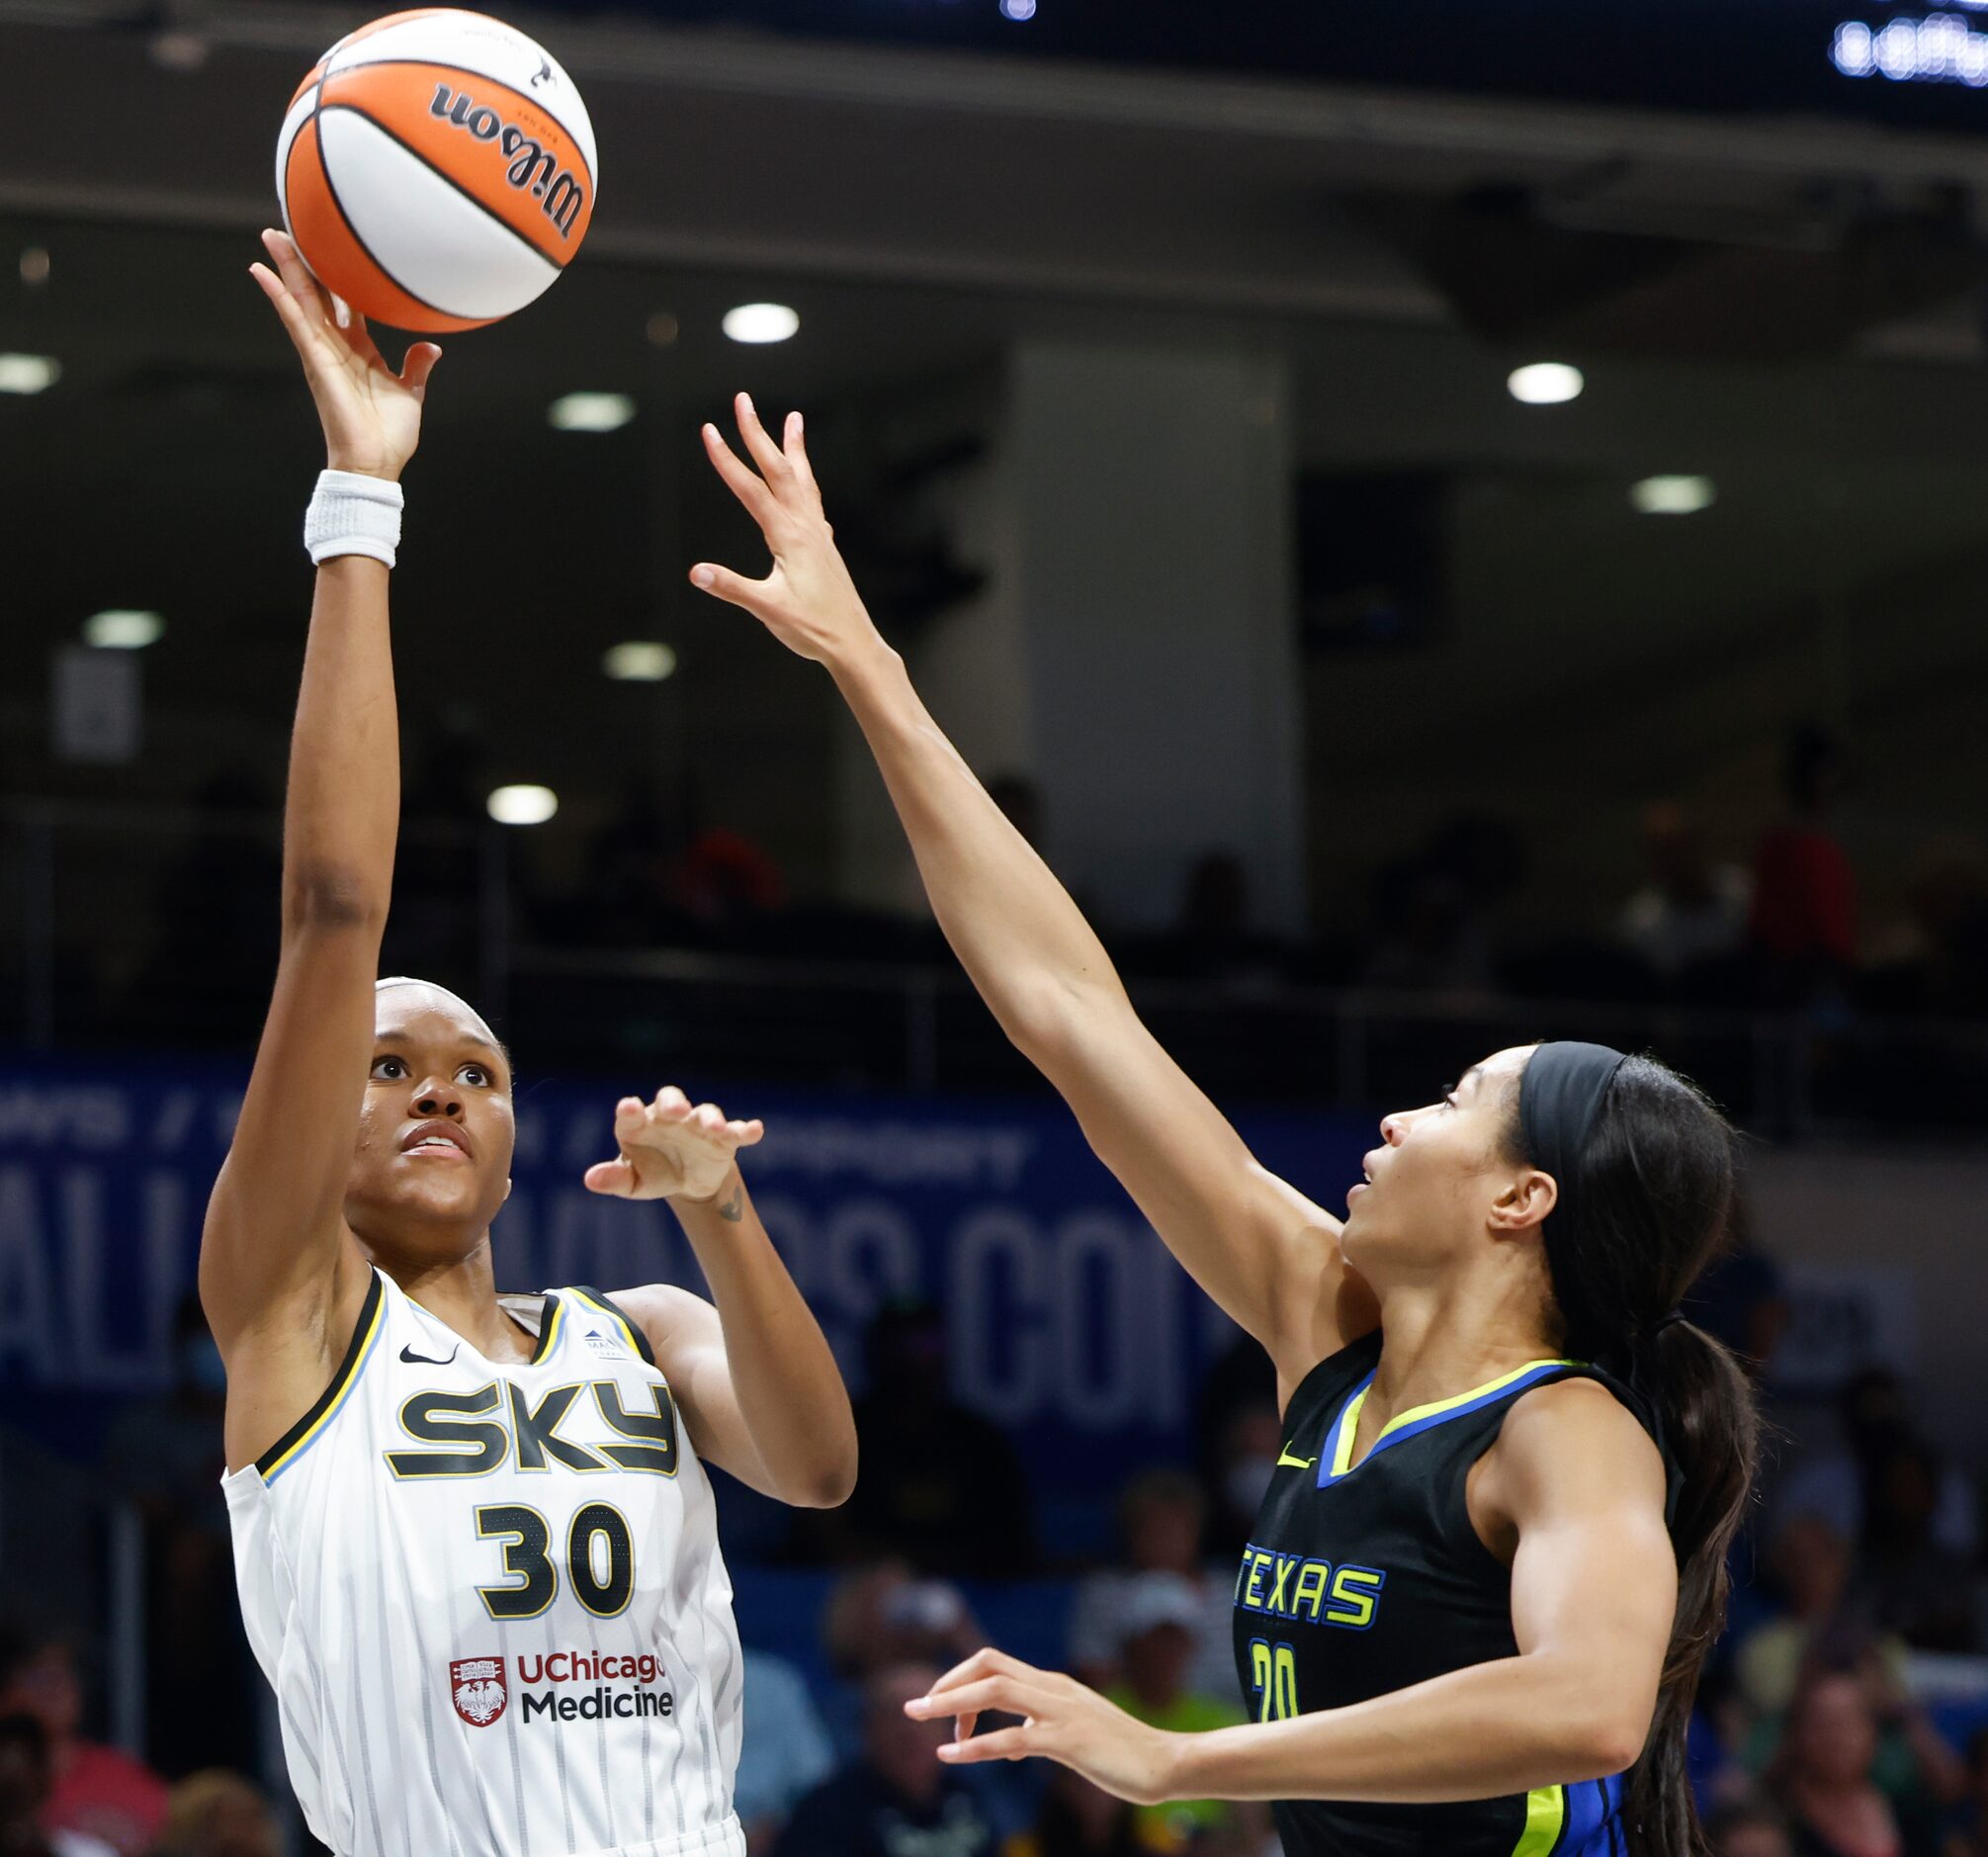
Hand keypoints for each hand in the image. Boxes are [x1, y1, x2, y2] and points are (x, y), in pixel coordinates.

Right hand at [249, 228, 439, 479]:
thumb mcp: (410, 392)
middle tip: (288, 230)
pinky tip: (262, 272)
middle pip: (315, 295)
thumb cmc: (388, 433)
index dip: (338, 277)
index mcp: (358, 350)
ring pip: (301, 300)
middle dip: (303, 263)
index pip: (344, 304)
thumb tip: (431, 346)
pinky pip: (295, 322)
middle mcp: (335, 347)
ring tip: (271, 236)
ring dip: (286, 268)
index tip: (331, 250)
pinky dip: (279, 297)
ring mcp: (322, 352)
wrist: (376, 462)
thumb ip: (416, 366)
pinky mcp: (315, 361)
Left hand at [583, 1086, 764, 1204]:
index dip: (630, 1109)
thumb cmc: (653, 1173)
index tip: (628, 1108)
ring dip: (711, 1120)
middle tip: (677, 1111)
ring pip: (707, 1113)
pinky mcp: (724, 1139)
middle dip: (675, 1103)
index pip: (633, 1112)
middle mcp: (671, 1117)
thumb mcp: (633, 1182)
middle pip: (671, 1099)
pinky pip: (737, 1130)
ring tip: (715, 1129)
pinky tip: (755, 1130)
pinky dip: (746, 1129)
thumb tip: (590, 1180)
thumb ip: (614, 1179)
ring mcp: (699, 1125)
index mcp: (641, 1123)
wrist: (688, 1181)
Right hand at [689, 395, 883, 668]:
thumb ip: (732, 588)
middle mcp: (805, 526)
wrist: (853, 642)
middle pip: (778, 469)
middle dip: (757, 433)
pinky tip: (804, 478)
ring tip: (794, 419)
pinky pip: (812, 498)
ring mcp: (817, 533)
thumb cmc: (813, 629)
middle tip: (742, 399)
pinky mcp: (823, 544)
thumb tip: (696, 573)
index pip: (750, 489)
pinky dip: (805, 477)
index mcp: (788, 536)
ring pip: (802, 479)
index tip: (709, 430)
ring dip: (793, 447)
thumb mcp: (768, 610)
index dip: (727, 460)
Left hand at [906, 1649, 1181, 1807]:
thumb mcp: (1072, 1733)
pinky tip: (950, 1755)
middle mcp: (1052, 1688)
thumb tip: (1008, 1746)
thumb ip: (1040, 1730)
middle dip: (946, 1682)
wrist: (1164, 1763)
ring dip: (950, 1702)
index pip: (994, 1663)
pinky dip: (976, 1745)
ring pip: (994, 1691)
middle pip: (988, 1665)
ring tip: (917, 1716)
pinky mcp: (1067, 1740)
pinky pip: (1013, 1738)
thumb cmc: (1120, 1752)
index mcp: (1051, 1684)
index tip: (940, 1710)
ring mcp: (1060, 1711)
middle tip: (914, 1707)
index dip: (960, 1679)